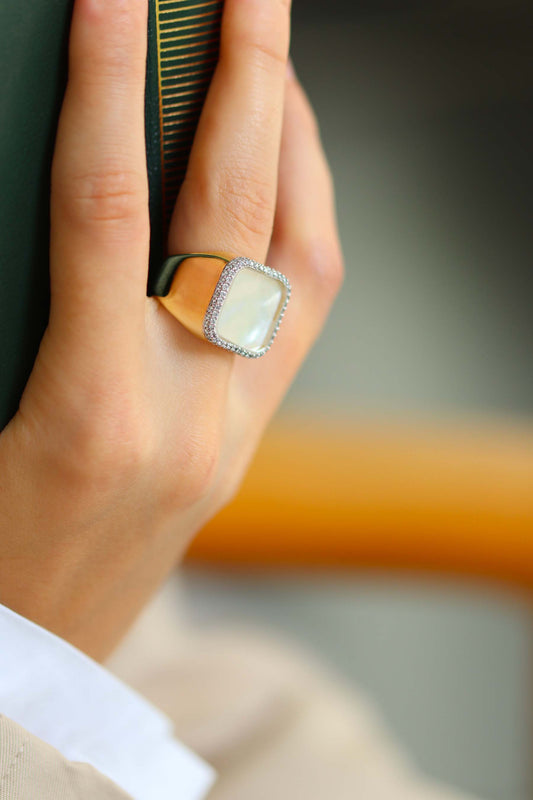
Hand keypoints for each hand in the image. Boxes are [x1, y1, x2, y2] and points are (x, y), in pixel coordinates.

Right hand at [0, 0, 342, 659]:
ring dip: (297, 149)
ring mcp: (234, 430)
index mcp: (86, 417)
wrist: (34, 662)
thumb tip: (55, 196)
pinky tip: (283, 175)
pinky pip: (305, 307)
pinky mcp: (249, 438)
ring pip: (301, 260)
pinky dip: (303, 221)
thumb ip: (1, 299)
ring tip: (275, 67)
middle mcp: (187, 419)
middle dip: (248, 81)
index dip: (107, 87)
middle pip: (231, 216)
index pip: (106, 210)